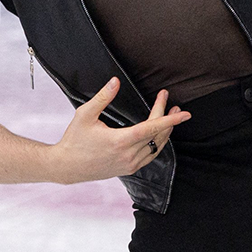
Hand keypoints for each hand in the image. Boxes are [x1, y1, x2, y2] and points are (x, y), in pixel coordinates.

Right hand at [47, 77, 187, 183]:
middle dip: (167, 117)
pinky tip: (159, 133)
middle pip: (157, 135)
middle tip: (169, 102)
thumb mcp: (85, 115)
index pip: (151, 128)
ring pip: (156, 147)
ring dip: (166, 131)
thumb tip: (115, 81)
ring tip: (171, 114)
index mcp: (120, 141)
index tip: (184, 114)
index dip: (170, 119)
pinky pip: (151, 156)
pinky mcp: (129, 169)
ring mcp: (130, 164)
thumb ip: (102, 97)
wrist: (67, 167)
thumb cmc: (74, 140)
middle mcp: (128, 155)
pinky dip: (158, 143)